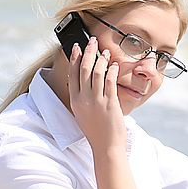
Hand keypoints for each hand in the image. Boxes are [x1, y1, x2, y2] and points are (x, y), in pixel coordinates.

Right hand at [68, 36, 125, 153]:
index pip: (73, 74)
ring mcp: (96, 101)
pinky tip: (114, 65)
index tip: (77, 47)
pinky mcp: (109, 104)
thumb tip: (84, 85)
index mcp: (75, 101)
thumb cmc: (96, 132)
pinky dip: (111, 71)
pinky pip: (110, 82)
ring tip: (105, 51)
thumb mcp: (83, 114)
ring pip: (97, 73)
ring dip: (101, 59)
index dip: (75, 59)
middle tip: (92, 41)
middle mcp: (84, 99)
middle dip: (88, 52)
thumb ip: (82, 99)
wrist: (105, 147)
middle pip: (84, 70)